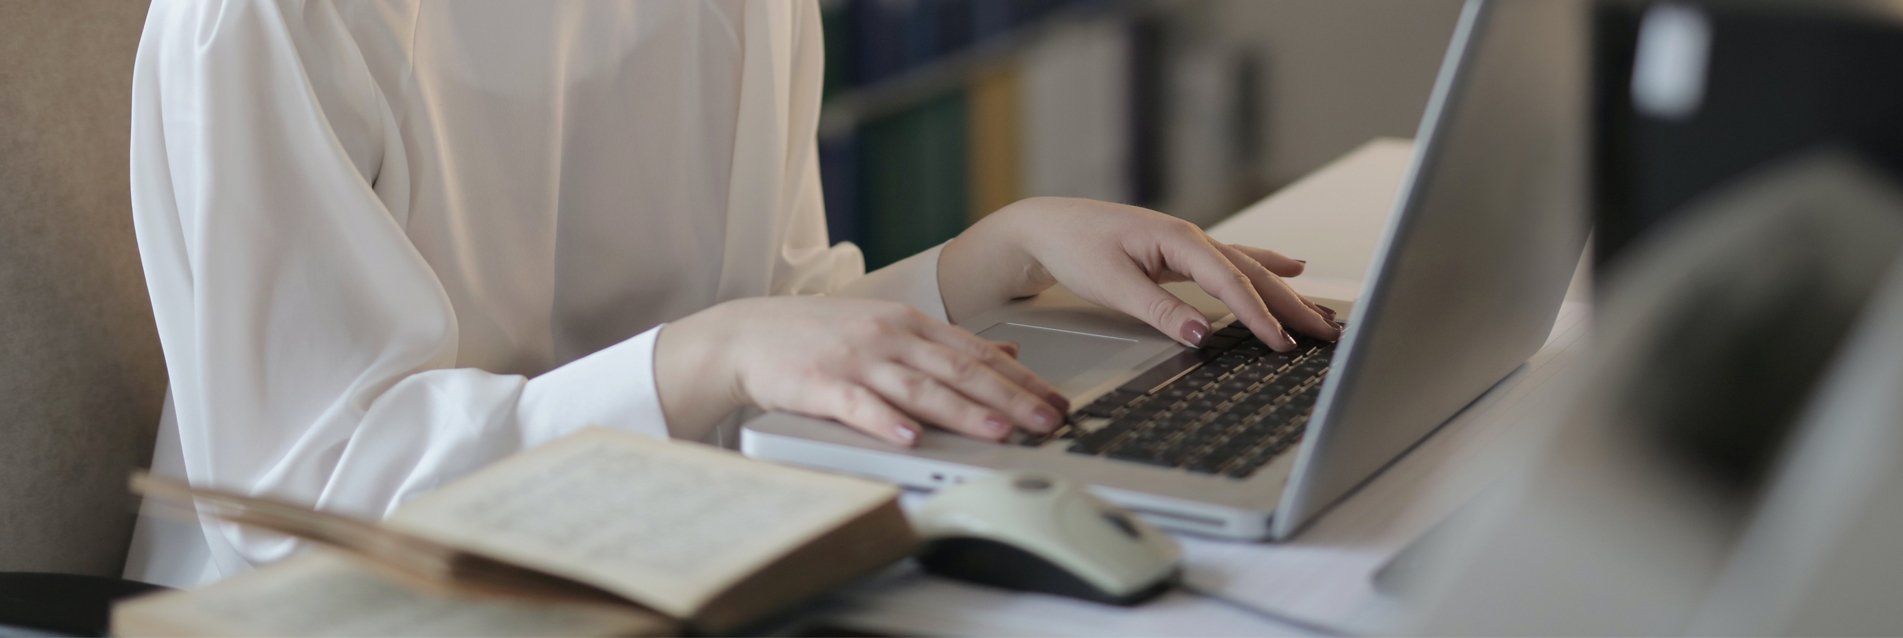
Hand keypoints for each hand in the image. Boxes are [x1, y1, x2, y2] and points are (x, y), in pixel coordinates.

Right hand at [654, 296, 1068, 445]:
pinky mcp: (820, 384)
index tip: (1057, 400)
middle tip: (1047, 420)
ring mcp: (855, 360)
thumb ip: (947, 341)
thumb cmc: (820, 335)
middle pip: (959, 370)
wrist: (746, 334)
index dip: (1022, 378)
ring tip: (998, 431)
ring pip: (919, 388)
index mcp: (910, 323)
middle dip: (1010, 397)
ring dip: (962, 411)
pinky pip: (858, 405)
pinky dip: (885, 422)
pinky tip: (909, 437)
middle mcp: (889, 337)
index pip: (977, 352)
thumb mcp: (889, 326)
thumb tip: (1008, 348)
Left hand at [940, 197, 1340, 351]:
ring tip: (1321, 311)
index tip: (1281, 344)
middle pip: (1252, 274)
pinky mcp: (1181, 253)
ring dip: (1285, 291)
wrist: (1047, 226)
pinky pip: (1233, 262)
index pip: (1230, 283)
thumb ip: (1160, 310)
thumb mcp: (1113, 284)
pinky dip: (1264, 267)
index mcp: (1178, 240)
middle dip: (1291, 305)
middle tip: (1327, 333)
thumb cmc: (1074, 247)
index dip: (1258, 316)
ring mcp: (1188, 244)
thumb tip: (1202, 335)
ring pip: (1248, 268)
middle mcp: (1191, 238)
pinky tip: (1290, 268)